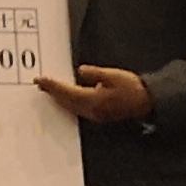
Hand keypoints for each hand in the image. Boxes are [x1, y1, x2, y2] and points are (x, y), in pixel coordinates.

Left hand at [36, 62, 153, 124]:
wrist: (147, 102)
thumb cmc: (132, 88)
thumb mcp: (114, 76)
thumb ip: (95, 73)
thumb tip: (80, 71)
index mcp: (94, 100)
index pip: (67, 92)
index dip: (53, 86)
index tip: (40, 79)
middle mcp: (92, 110)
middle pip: (65, 101)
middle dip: (52, 92)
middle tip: (39, 83)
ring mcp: (95, 115)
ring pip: (70, 107)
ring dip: (58, 98)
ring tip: (47, 89)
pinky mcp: (98, 115)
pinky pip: (76, 109)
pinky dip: (67, 102)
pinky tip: (63, 98)